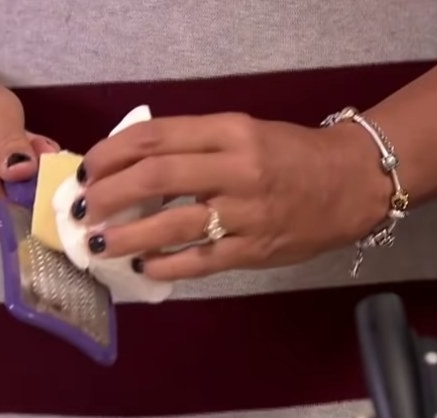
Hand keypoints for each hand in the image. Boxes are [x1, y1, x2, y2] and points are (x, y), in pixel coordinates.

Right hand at [0, 56, 57, 238]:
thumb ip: (12, 141)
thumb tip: (25, 172)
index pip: (10, 224)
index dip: (41, 217)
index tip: (58, 195)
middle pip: (18, 223)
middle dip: (40, 197)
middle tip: (43, 159)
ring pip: (14, 219)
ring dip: (30, 194)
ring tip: (28, 158)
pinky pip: (5, 214)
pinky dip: (19, 195)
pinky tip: (17, 169)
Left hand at [79, 113, 388, 278]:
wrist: (350, 183)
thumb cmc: (290, 155)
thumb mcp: (243, 132)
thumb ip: (193, 145)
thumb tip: (132, 168)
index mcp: (229, 131)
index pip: (155, 136)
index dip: (111, 154)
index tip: (87, 170)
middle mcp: (236, 168)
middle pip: (156, 177)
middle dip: (109, 194)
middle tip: (85, 210)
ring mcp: (246, 213)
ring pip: (173, 224)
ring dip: (127, 236)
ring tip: (100, 243)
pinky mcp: (254, 250)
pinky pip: (200, 261)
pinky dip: (166, 266)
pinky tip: (144, 267)